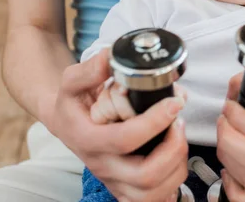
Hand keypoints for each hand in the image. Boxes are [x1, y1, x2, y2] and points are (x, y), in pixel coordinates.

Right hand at [48, 48, 187, 201]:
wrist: (65, 124)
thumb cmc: (73, 103)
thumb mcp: (72, 81)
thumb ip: (90, 68)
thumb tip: (112, 56)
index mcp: (88, 139)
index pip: (125, 139)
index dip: (155, 122)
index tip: (174, 102)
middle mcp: (102, 166)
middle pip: (146, 175)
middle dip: (173, 148)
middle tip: (179, 123)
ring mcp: (114, 182)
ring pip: (156, 191)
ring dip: (177, 163)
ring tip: (179, 136)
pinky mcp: (125, 190)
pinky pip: (156, 200)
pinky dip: (173, 182)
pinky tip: (174, 157)